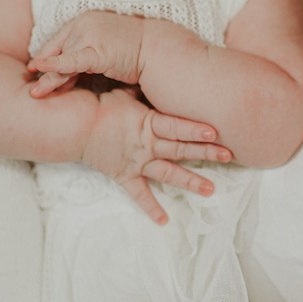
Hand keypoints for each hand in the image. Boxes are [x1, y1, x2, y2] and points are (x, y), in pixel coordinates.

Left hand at [28, 12, 144, 96]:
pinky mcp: (97, 51)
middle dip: (45, 71)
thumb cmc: (133, 52)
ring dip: (50, 79)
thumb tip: (66, 75)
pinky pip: (71, 62)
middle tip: (33, 88)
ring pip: (62, 61)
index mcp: (84, 19)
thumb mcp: (103, 49)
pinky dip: (55, 66)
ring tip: (36, 93)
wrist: (158, 51)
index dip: (48, 58)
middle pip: (58, 51)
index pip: (59, 41)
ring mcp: (90, 35)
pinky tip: (40, 68)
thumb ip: (84, 56)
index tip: (36, 70)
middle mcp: (83, 23)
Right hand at [81, 87, 231, 223]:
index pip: (177, 126)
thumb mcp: (123, 93)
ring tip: (211, 190)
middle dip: (206, 152)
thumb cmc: (97, 105)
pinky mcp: (125, 175)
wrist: (73, 125)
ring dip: (190, 181)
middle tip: (229, 155)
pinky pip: (139, 194)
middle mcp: (147, 144)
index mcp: (147, 122)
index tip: (217, 132)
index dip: (197, 129)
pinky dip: (151, 208)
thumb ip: (142, 93)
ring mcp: (137, 161)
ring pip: (169, 173)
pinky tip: (164, 221)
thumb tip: (155, 80)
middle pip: (181, 149)